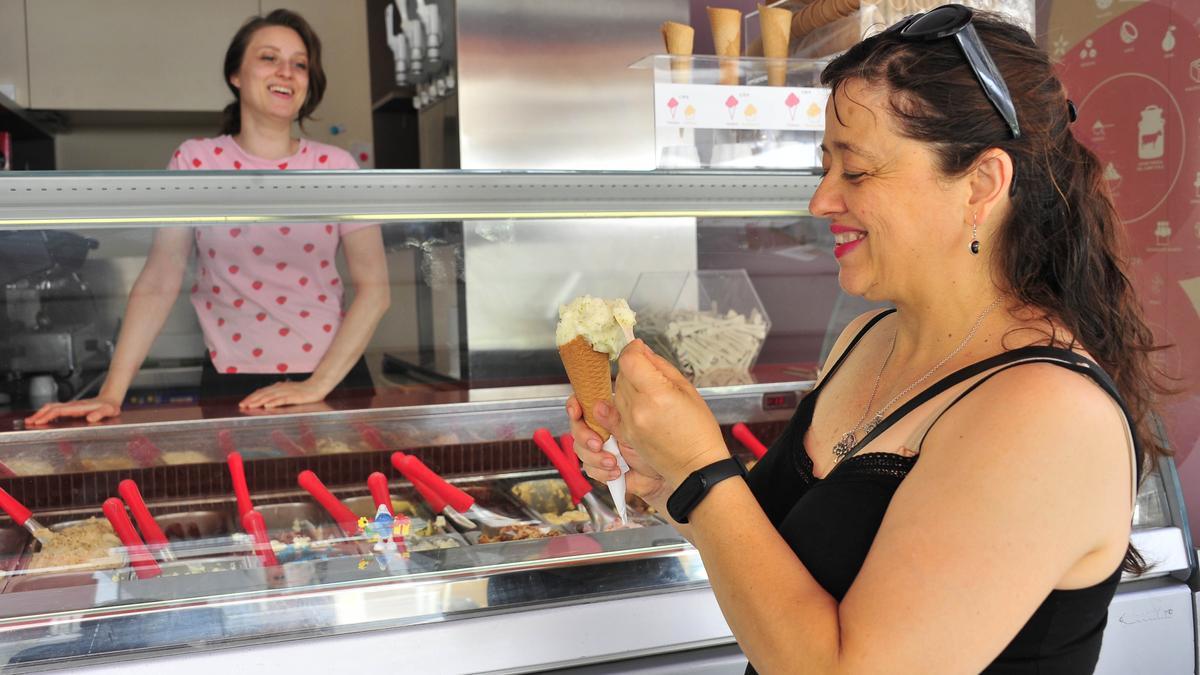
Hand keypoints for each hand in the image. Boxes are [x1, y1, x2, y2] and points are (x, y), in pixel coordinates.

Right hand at [25, 396, 121, 425]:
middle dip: (39, 414)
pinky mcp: (71, 408)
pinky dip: (46, 413)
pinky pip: (55, 410)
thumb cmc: (110, 406)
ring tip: (31, 421)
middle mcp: (72, 405)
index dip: (48, 416)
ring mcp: (71, 406)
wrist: (110, 399)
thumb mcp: (108, 411)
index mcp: (78, 407)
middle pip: (51, 408)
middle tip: (28, 422)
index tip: (38, 422)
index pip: (59, 410)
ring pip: (52, 408)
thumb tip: (91, 418)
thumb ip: (100, 414)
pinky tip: (43, 419)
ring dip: (40, 413)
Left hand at [239, 378, 330, 409]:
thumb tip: (267, 400)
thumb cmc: (304, 390)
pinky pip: (282, 400)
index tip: (243, 402)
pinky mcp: (294, 397)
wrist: (318, 386)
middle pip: (263, 394)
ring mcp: (287, 392)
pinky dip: (274, 403)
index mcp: (278, 387)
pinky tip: (267, 406)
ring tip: (251, 406)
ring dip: (259, 401)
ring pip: (270, 397)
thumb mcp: (288, 390)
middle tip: (242, 405)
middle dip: (252, 400)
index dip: (252, 397)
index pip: (262, 391)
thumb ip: (278, 394)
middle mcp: (280, 388)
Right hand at [565, 395, 671, 513]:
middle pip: (577, 426)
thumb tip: (598, 406)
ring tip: (613, 461)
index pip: (586, 402)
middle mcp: (607, 429)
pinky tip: (616, 471)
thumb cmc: (672, 443)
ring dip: (594, 456)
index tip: (576, 410)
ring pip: (581, 449)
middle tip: (598, 442)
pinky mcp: (606, 469)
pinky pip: (590, 469)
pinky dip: (601, 471)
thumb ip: (619, 414)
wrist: (678, 474)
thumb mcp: (647, 422)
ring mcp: (605, 449)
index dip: (576, 405)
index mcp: (615, 411)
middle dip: (584, 435)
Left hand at [611, 340, 729, 488]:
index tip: (639, 348)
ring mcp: (629, 424)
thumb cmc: (699, 430)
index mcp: (657, 394)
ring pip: (616, 392)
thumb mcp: (688, 390)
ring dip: (628, 387)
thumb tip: (643, 351)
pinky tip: (638, 405)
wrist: (696, 467)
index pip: (629, 361)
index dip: (633, 349)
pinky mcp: (625, 436)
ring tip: (649, 394)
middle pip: (622, 375)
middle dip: (633, 369)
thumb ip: (662, 367)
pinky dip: (622, 404)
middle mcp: (638, 409)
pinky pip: (614, 411)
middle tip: (650, 374)